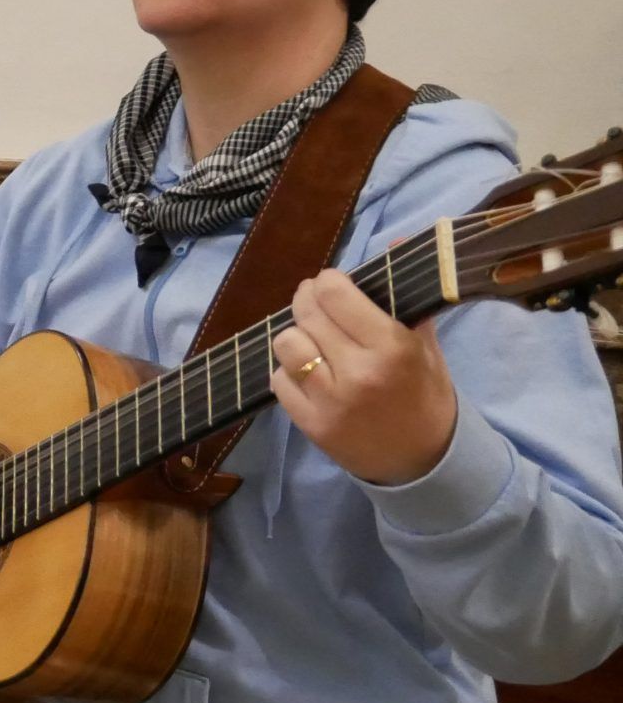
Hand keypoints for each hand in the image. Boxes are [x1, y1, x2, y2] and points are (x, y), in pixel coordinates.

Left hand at [268, 270, 459, 484]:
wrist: (422, 461)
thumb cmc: (425, 395)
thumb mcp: (425, 345)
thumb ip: (404, 296)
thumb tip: (397, 240)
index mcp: (391, 346)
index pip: (336, 293)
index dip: (327, 281)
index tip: (331, 284)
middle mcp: (358, 371)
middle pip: (306, 313)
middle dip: (307, 301)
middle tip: (316, 304)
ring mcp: (330, 400)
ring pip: (285, 343)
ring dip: (295, 336)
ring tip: (314, 341)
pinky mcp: (310, 424)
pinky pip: (278, 379)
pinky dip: (288, 370)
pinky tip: (309, 373)